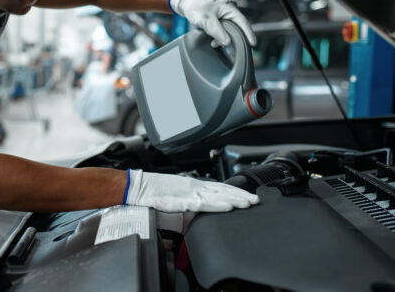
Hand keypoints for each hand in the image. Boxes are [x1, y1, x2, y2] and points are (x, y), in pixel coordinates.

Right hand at [124, 169, 259, 212]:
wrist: (139, 187)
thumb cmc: (155, 191)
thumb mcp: (177, 196)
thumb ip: (190, 201)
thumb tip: (201, 208)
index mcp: (194, 185)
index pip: (220, 188)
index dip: (235, 192)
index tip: (249, 197)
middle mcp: (195, 187)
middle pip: (223, 191)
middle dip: (240, 196)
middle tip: (256, 201)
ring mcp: (189, 193)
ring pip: (217, 196)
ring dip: (234, 200)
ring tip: (248, 204)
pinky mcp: (183, 200)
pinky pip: (203, 203)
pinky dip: (217, 205)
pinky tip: (227, 206)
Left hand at [170, 0, 256, 46]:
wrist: (186, 3)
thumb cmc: (195, 8)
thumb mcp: (206, 21)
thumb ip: (217, 32)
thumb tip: (228, 42)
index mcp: (229, 7)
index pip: (243, 22)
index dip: (249, 34)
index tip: (253, 44)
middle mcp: (230, 9)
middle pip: (237, 26)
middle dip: (232, 37)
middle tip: (230, 48)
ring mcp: (225, 12)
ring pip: (229, 28)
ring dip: (223, 36)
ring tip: (214, 43)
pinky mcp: (220, 16)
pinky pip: (224, 27)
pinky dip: (219, 34)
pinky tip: (213, 39)